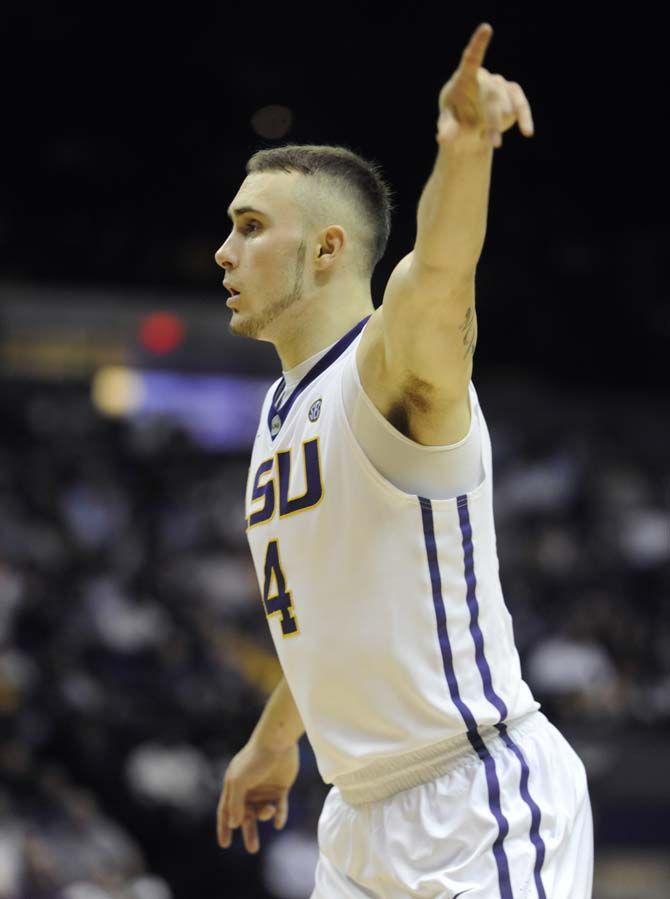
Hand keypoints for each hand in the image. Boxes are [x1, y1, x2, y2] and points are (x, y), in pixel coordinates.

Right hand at [217, 739, 299, 853]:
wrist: (278, 742)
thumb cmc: (255, 759)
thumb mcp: (239, 782)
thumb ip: (235, 804)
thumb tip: (234, 824)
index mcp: (234, 786)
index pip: (226, 811)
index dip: (224, 827)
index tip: (224, 844)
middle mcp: (248, 789)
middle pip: (246, 816)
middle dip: (249, 833)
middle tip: (252, 849)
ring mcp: (265, 789)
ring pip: (263, 812)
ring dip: (265, 815)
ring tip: (269, 810)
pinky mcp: (280, 788)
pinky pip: (280, 807)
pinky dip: (279, 815)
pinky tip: (279, 821)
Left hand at [436, 22, 533, 150]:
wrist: (468, 127)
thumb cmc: (455, 120)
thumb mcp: (447, 125)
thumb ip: (446, 129)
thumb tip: (442, 138)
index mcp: (465, 79)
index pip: (471, 58)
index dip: (479, 44)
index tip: (486, 29)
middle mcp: (485, 78)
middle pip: (493, 95)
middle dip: (493, 120)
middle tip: (492, 143)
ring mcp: (501, 86)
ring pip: (506, 103)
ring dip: (500, 125)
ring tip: (489, 141)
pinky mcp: (513, 96)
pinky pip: (521, 105)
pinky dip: (524, 118)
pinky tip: (527, 131)